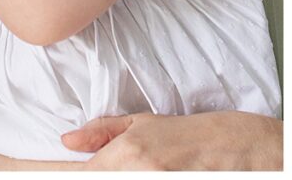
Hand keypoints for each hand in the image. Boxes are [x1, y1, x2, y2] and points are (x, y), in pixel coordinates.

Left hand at [61, 111, 281, 169]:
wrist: (231, 146)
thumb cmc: (182, 133)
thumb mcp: (140, 123)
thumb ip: (99, 133)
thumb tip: (66, 142)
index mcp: (127, 155)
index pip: (89, 175)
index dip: (82, 174)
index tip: (78, 173)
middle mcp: (141, 174)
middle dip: (106, 175)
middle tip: (121, 167)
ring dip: (124, 177)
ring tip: (147, 166)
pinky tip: (157, 172)